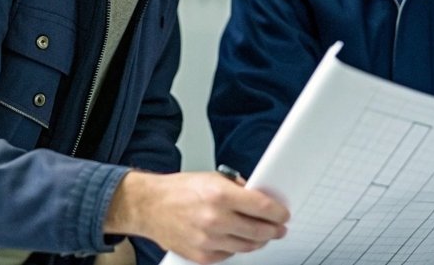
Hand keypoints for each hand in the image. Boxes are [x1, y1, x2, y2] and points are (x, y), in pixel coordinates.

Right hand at [104, 170, 288, 264]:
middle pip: (259, 231)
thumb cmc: (178, 190)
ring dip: (259, 241)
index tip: (283, 214)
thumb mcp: (212, 178)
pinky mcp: (202, 255)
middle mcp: (216, 219)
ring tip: (263, 235)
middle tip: (279, 228)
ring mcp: (209, 240)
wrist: (150, 207)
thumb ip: (237, 188)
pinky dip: (237, 247)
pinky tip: (238, 239)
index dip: (278, 213)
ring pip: (247, 246)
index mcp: (220, 195)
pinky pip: (230, 254)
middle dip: (274, 229)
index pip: (262, 207)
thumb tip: (259, 199)